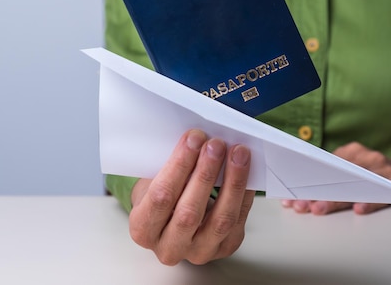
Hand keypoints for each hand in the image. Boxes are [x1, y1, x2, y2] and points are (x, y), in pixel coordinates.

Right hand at [129, 129, 254, 264]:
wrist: (173, 220)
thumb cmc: (163, 194)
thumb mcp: (154, 180)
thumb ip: (170, 166)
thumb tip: (199, 139)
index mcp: (143, 229)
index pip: (161, 197)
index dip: (179, 165)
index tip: (193, 138)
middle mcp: (169, 248)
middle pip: (189, 212)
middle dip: (205, 172)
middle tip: (216, 144)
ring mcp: (199, 252)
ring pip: (220, 219)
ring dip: (232, 181)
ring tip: (238, 153)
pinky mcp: (225, 248)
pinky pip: (238, 220)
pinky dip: (244, 192)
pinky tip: (247, 170)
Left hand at [282, 141, 390, 215]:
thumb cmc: (379, 177)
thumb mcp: (356, 172)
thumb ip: (334, 180)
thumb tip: (300, 197)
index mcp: (352, 153)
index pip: (324, 167)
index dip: (306, 183)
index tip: (290, 198)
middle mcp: (367, 157)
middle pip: (337, 176)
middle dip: (316, 193)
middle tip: (301, 206)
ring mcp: (385, 168)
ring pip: (357, 184)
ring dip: (336, 199)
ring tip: (320, 209)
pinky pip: (384, 192)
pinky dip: (371, 201)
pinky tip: (359, 209)